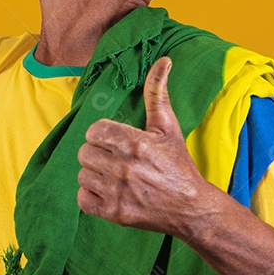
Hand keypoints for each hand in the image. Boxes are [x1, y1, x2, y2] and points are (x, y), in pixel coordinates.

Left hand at [77, 57, 212, 237]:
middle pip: (84, 153)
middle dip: (98, 154)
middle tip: (115, 158)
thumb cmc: (178, 165)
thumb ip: (157, 94)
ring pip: (83, 175)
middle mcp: (124, 168)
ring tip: (113, 176)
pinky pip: (82, 199)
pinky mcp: (113, 213)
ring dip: (95, 175)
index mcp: (135, 143)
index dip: (103, 135)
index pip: (94, 131)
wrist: (190, 208)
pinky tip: (108, 191)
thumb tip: (163, 61)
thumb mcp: (168, 127)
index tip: (116, 141)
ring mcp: (117, 192)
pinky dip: (91, 196)